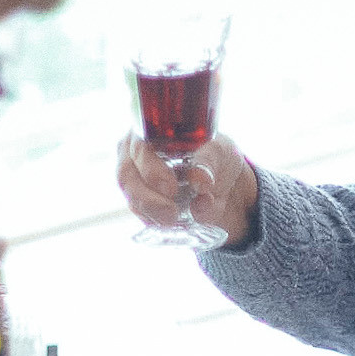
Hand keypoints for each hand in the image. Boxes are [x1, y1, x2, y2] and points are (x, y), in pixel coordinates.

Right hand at [116, 132, 256, 246]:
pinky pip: (143, 217)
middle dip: (148, 199)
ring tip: (178, 218)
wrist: (227, 186)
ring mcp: (135, 182)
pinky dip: (159, 223)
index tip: (171, 188)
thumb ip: (209, 161)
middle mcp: (135, 156)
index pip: (139, 149)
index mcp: (149, 132)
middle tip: (171, 212)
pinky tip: (177, 222)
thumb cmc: (217, 157)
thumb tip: (200, 179)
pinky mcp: (142, 206)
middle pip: (126, 178)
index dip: (151, 170)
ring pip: (133, 201)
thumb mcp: (221, 151)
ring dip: (155, 213)